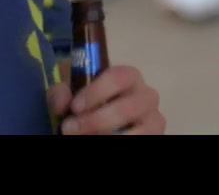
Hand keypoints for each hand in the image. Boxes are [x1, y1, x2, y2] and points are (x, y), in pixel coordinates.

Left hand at [48, 66, 164, 134]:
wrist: (104, 121)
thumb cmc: (91, 104)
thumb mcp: (74, 96)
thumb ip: (61, 94)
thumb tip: (62, 104)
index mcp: (129, 77)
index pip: (119, 76)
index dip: (96, 92)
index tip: (74, 107)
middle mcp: (147, 96)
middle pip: (128, 107)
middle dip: (96, 120)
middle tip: (70, 128)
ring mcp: (154, 119)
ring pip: (137, 130)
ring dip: (106, 136)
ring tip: (84, 138)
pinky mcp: (156, 136)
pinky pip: (140, 140)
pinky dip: (118, 141)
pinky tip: (101, 140)